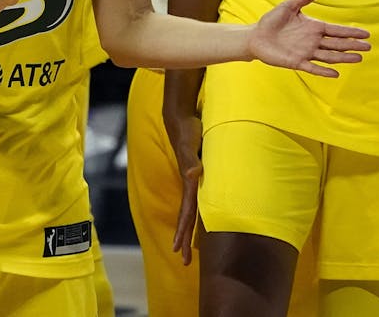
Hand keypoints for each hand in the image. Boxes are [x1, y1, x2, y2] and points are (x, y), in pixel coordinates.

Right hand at [164, 113, 203, 265]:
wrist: (180, 117)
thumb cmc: (187, 130)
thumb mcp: (190, 144)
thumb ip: (190, 159)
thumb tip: (193, 174)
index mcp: (188, 184)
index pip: (186, 214)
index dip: (184, 232)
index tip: (178, 251)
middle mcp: (190, 185)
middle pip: (186, 217)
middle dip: (184, 239)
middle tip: (182, 261)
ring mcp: (192, 181)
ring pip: (191, 210)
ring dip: (189, 229)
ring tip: (188, 247)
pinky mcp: (196, 174)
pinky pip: (197, 200)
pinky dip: (196, 214)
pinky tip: (200, 217)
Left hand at [248, 0, 370, 75]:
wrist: (256, 36)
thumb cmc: (272, 21)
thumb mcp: (290, 6)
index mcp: (314, 28)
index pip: (337, 30)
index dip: (351, 32)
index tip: (367, 34)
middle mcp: (313, 41)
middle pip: (337, 44)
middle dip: (352, 45)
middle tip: (368, 47)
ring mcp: (306, 53)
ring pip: (329, 56)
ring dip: (343, 58)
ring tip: (358, 59)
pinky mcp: (296, 62)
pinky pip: (312, 68)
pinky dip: (323, 71)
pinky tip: (335, 73)